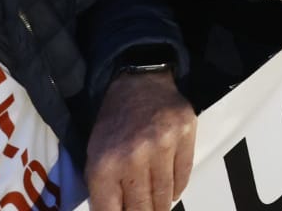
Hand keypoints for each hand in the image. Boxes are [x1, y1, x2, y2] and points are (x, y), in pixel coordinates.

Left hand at [85, 71, 196, 210]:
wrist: (139, 83)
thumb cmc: (114, 124)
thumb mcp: (95, 155)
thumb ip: (103, 189)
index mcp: (104, 164)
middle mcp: (134, 156)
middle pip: (142, 208)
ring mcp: (163, 145)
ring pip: (165, 195)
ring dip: (162, 206)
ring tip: (159, 208)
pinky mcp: (185, 134)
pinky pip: (184, 174)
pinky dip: (178, 188)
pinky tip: (171, 191)